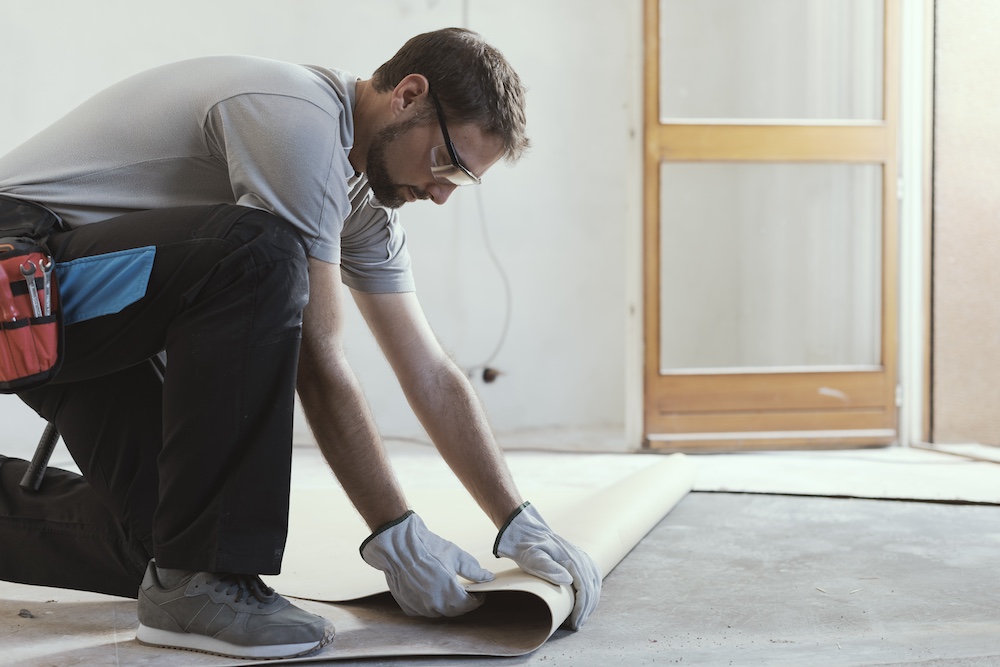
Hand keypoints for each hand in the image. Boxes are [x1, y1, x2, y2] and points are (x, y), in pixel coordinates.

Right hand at [360, 511, 494, 616]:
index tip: (479, 593)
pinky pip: (423, 610)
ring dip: (446, 605)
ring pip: (438, 612)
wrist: (398, 544)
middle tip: (466, 592)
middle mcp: (433, 603)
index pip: (469, 605)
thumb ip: (473, 570)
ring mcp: (419, 606)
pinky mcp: (407, 605)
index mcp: (449, 592)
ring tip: (448, 590)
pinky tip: (431, 591)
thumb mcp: (455, 555)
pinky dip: (429, 604)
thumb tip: (487, 577)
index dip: (477, 599)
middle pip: (455, 610)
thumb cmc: (427, 547)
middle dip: (462, 602)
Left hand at [493, 502, 601, 629]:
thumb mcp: (532, 558)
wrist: (527, 532)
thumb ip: (548, 567)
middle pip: (592, 589)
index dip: (581, 609)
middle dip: (586, 610)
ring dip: (591, 603)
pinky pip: (593, 577)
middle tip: (576, 625)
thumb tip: (568, 580)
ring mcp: (582, 557)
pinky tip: (587, 602)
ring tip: (580, 618)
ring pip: (595, 584)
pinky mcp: (580, 558)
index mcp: (571, 560)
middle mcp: (580, 558)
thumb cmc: (527, 548)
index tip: (575, 623)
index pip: (584, 589)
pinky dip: (593, 592)